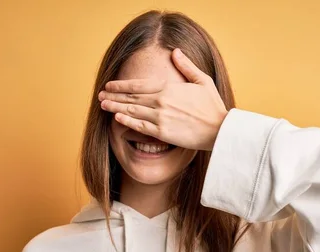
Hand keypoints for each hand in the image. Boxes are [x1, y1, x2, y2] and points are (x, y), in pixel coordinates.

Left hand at [98, 48, 227, 150]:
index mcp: (168, 88)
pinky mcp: (163, 132)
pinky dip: (127, 122)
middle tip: (99, 96)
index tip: (109, 85)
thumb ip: (186, 66)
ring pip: (132, 111)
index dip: (121, 85)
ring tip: (102, 105)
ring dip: (115, 107)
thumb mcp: (202, 80)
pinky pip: (140, 126)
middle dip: (113, 96)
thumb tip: (175, 52)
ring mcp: (160, 117)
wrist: (220, 129)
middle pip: (131, 98)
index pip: (138, 85)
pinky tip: (116, 118)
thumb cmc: (213, 106)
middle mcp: (161, 101)